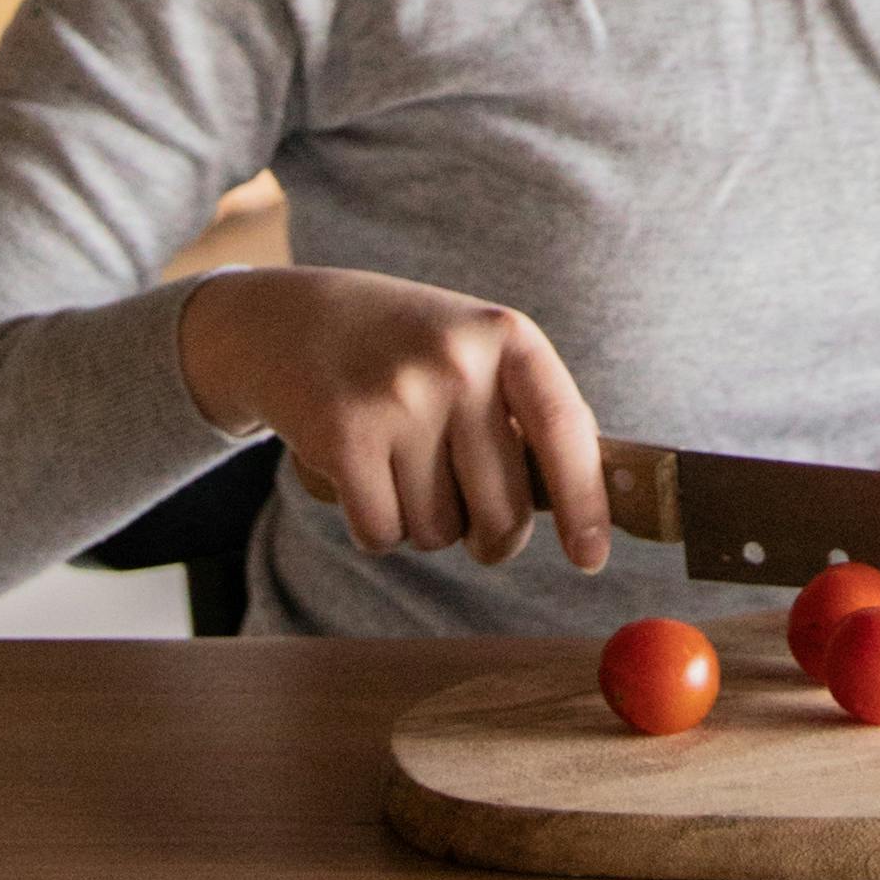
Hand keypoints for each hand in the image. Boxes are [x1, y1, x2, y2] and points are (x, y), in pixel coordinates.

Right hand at [177, 262, 609, 576]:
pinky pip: (383, 533)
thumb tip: (586, 513)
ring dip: (422, 523)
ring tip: (398, 463)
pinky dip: (374, 526)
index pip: (565, 432)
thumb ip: (525, 418)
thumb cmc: (403, 351)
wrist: (288, 320)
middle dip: (490, 537)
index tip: (591, 559)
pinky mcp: (344, 436)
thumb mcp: (473, 352)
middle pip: (503, 510)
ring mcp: (400, 397)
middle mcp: (458, 362)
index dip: (585, 505)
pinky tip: (359, 475)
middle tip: (470, 519)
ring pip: (439, 532)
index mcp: (507, 336)